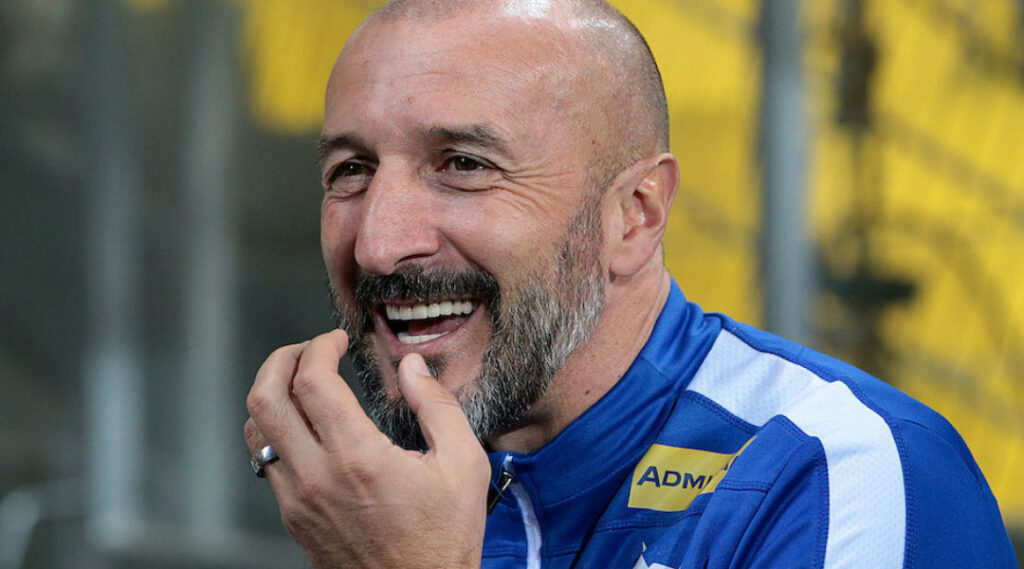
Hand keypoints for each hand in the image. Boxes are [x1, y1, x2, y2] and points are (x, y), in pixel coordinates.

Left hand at [244, 330, 489, 568]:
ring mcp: (298, 500)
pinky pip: (265, 460)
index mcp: (357, 457)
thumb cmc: (444, 539)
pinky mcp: (293, 518)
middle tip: (308, 349)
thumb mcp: (463, 464)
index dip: (320, 346)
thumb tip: (413, 367)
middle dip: (283, 359)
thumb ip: (437, 406)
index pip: (311, 380)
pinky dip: (276, 429)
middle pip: (266, 397)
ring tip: (302, 383)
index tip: (337, 339)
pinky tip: (306, 425)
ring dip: (273, 394)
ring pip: (256, 429)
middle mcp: (316, 477)